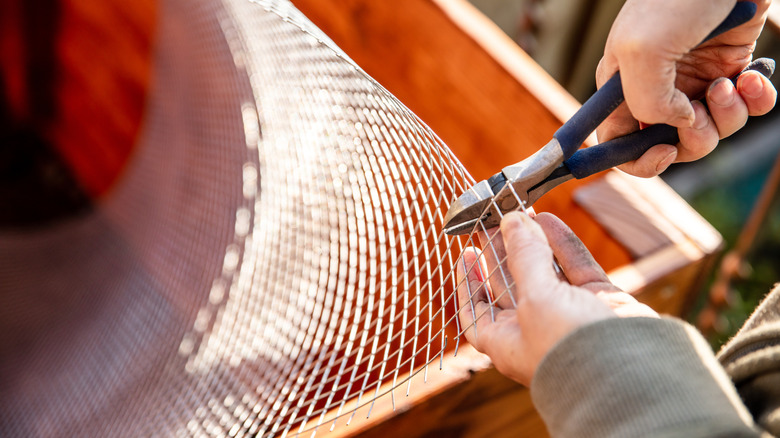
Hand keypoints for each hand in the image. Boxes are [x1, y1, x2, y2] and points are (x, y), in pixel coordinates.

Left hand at [455, 212, 657, 384]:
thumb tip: (513, 221)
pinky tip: (548, 220)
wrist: (634, 372)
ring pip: (543, 272)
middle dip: (501, 251)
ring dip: (531, 243)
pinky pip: (575, 269)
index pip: (477, 311)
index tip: (466, 254)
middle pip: (509, 285)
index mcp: (507, 341)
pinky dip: (562, 245)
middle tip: (494, 219)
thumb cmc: (570, 349)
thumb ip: (524, 256)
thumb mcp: (535, 298)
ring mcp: (568, 315)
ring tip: (519, 211)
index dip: (469, 283)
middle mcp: (534, 329)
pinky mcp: (597, 304)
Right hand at [596, 0, 776, 176]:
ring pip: (710, 131)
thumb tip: (677, 125)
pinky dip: (754, 102)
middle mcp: (656, 89)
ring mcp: (693, 81)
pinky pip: (745, 108)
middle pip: (669, 144)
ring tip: (729, 84)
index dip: (637, 159)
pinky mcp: (730, 70)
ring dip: (726, 117)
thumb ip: (647, 103)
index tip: (663, 150)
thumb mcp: (643, 52)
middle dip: (691, 139)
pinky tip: (751, 77)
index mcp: (620, 88)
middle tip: (701, 111)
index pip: (616, 143)